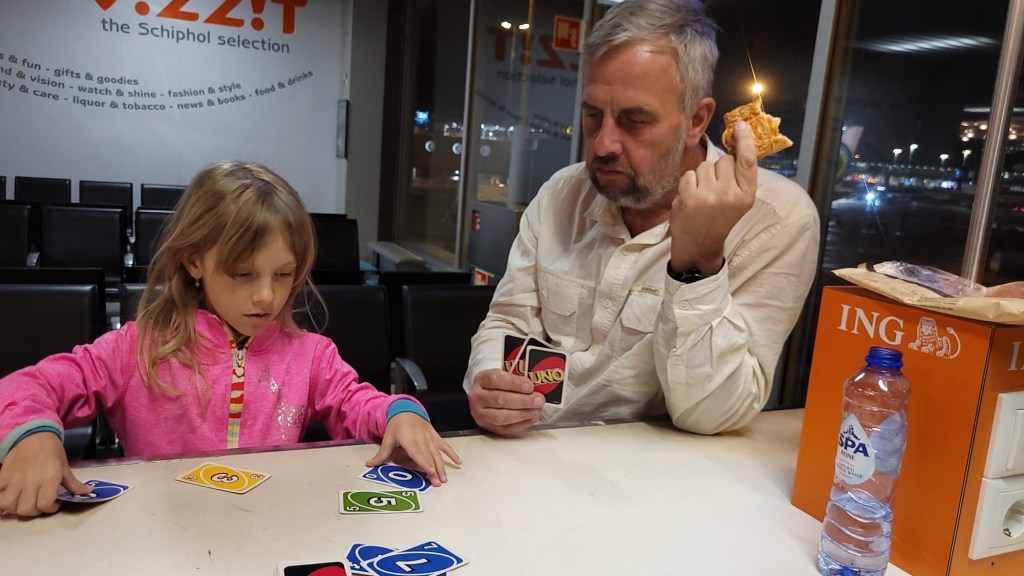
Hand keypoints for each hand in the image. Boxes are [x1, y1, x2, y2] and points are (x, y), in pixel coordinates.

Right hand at [0, 432, 90, 516]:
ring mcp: (14, 479)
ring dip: (16, 509)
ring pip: (10, 505)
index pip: (46, 504)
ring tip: (23, 504)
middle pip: (26, 509)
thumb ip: (74, 484)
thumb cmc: (52, 451)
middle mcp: (31, 480)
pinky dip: (0, 504)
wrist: (33, 435)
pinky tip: (6, 504)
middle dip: (34, 511)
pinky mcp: (2, 477)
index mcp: (50, 478)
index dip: (51, 508)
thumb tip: (89, 493)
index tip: (54, 503)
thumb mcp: (65, 467)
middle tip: (38, 504)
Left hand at [366, 413, 460, 486]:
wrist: (406, 410)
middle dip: (434, 470)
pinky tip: (458, 461)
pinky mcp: (435, 436)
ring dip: (442, 466)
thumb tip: (369, 464)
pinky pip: (445, 446)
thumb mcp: (387, 439)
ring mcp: (430, 438)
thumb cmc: (396, 426)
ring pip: (437, 454)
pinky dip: (452, 453)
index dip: (424, 463)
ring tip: (445, 478)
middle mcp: (421, 439)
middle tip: (438, 482)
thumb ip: (381, 454)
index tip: (430, 472)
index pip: (417, 453)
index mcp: (409, 440)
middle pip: (429, 456)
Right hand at [467, 368, 543, 434]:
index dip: (514, 383)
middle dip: (522, 401)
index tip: (529, 386)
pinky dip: (520, 425)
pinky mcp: (487, 426)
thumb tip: (536, 385)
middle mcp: (478, 397)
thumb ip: (516, 378)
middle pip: (499, 399)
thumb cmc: (497, 385)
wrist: (484, 396)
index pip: (495, 380)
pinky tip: (530, 419)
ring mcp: (480, 413)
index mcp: (481, 379)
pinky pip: (504, 429)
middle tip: (538, 400)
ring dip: (522, 414)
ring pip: (501, 416)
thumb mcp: (503, 374)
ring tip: (536, 411)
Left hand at [669, 120, 757, 273]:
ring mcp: (708, 196)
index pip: (747, 161)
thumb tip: (735, 145)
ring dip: (701, 176)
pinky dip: (688, 184)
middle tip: (715, 189)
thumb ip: (738, 177)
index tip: (741, 125)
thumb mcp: (738, 201)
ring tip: (703, 195)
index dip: (745, 141)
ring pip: (704, 166)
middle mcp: (729, 194)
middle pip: (723, 160)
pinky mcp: (689, 197)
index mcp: (746, 195)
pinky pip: (688, 174)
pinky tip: (691, 198)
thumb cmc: (719, 219)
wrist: (699, 245)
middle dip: (717, 169)